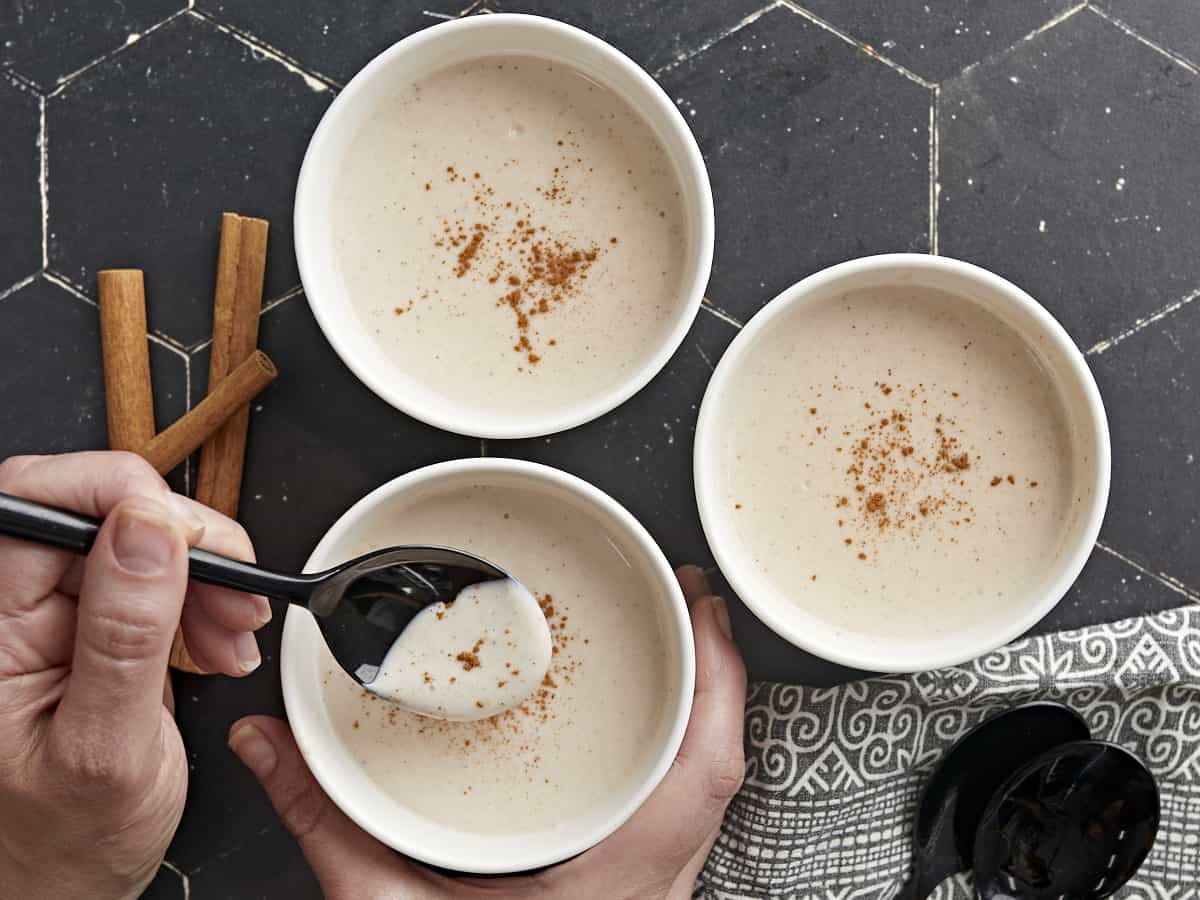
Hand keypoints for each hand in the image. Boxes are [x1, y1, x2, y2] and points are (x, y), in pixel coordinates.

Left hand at [0, 451, 270, 899]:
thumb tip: (147, 528)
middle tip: (232, 597)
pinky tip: (222, 642)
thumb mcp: (108, 745)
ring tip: (234, 634)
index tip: (185, 535)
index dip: (118, 495)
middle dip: (184, 542)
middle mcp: (16, 610)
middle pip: (102, 509)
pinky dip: (209, 601)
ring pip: (143, 537)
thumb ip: (124, 632)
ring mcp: (60, 615)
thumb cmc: (63, 843)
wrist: (68, 884)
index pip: (37, 501)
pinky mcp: (102, 625)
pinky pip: (163, 576)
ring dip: (208, 576)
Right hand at [230, 565, 746, 898]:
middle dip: (717, 672)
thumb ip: (328, 820)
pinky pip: (687, 809)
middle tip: (693, 602)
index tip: (701, 608)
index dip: (717, 680)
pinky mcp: (640, 891)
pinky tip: (655, 727)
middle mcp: (653, 883)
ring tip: (685, 644)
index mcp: (618, 875)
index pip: (702, 769)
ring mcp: (655, 889)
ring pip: (712, 787)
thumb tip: (270, 745)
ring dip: (706, 710)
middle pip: (722, 762)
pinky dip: (682, 751)